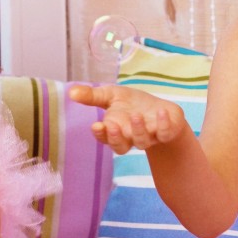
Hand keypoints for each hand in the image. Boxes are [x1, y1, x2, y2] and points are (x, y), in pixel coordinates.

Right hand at [68, 84, 188, 155]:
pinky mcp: (166, 133)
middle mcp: (130, 138)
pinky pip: (164, 133)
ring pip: (141, 142)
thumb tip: (71, 92)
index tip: (96, 125)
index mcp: (115, 130)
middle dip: (117, 138)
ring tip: (136, 115)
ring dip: (138, 130)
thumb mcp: (111, 95)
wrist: (161, 110)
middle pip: (121, 146)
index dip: (101, 134)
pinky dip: (163, 124)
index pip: (105, 137)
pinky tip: (161, 111)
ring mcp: (149, 137)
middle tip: (113, 126)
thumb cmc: (133, 104)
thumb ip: (92, 96)